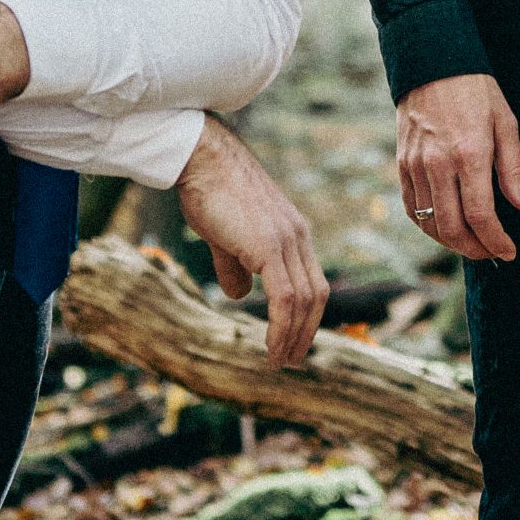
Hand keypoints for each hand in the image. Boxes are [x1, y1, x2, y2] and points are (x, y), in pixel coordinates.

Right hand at [178, 120, 326, 365]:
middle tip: (290, 361)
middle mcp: (298, 237)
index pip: (313, 282)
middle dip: (305, 332)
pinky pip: (285, 297)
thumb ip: (236, 265)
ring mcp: (287, 240)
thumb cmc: (209, 191)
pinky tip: (270, 345)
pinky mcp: (269, 246)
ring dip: (292, 336)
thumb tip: (239, 294)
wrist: (203, 159)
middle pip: (316, 296)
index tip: (293, 340)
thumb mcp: (225, 235)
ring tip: (278, 361)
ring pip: (302, 301)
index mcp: (293, 233)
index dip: (307, 315)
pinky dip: (281, 326)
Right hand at [395, 72, 519, 262]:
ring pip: (429, 222)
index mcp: (469, 154)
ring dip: (452, 242)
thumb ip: (514, 169)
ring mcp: (416, 165)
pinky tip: (444, 228)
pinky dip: (428, 226)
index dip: (496, 241)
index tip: (508, 252)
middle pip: (452, 227)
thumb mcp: (506, 123)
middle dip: (475, 250)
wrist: (433, 63)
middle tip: (492, 253)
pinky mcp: (402, 163)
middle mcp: (439, 164)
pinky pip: (411, 207)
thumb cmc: (475, 91)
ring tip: (472, 244)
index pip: (480, 216)